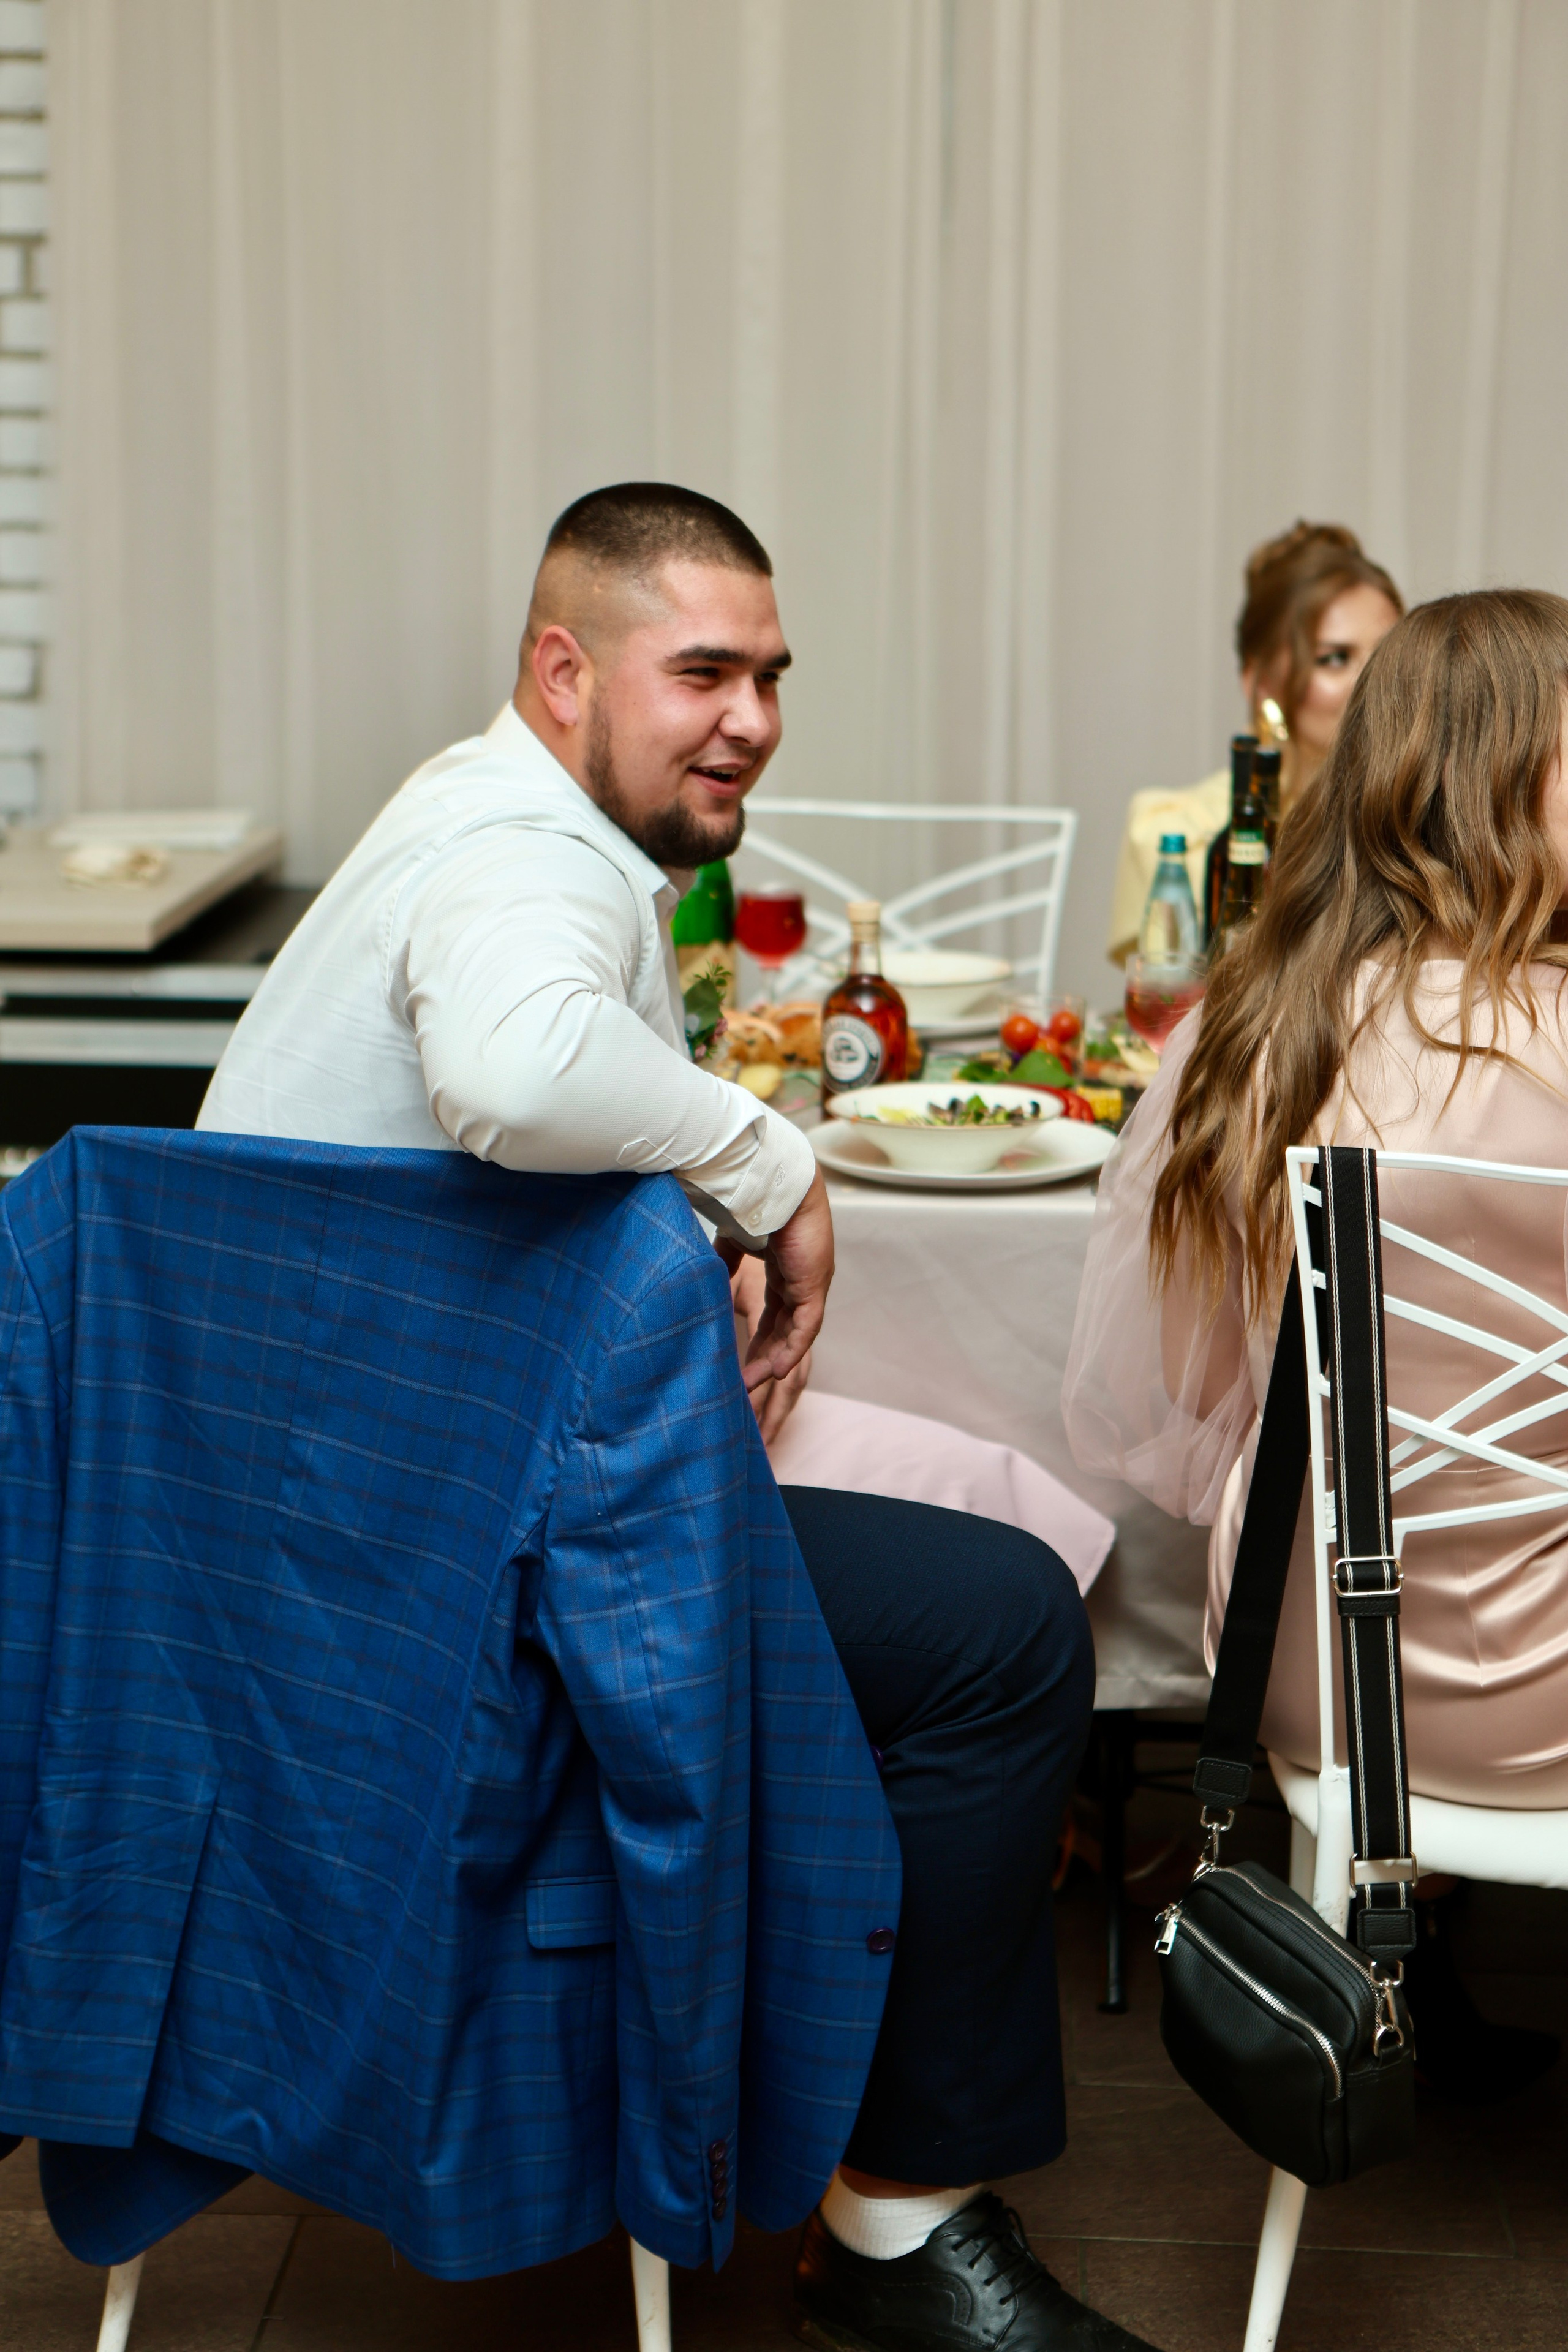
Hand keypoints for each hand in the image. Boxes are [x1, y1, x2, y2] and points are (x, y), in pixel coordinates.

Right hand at [733, 1166, 833, 1391]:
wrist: (772, 1184)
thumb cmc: (753, 1203)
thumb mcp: (734, 1239)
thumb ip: (727, 1259)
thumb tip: (712, 1276)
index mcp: (783, 1267)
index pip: (773, 1312)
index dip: (757, 1339)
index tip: (739, 1361)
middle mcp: (799, 1279)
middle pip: (783, 1329)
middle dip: (763, 1356)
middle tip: (743, 1383)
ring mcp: (810, 1283)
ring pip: (793, 1334)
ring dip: (773, 1360)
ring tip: (751, 1384)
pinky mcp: (814, 1285)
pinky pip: (805, 1328)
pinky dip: (791, 1350)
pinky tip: (774, 1370)